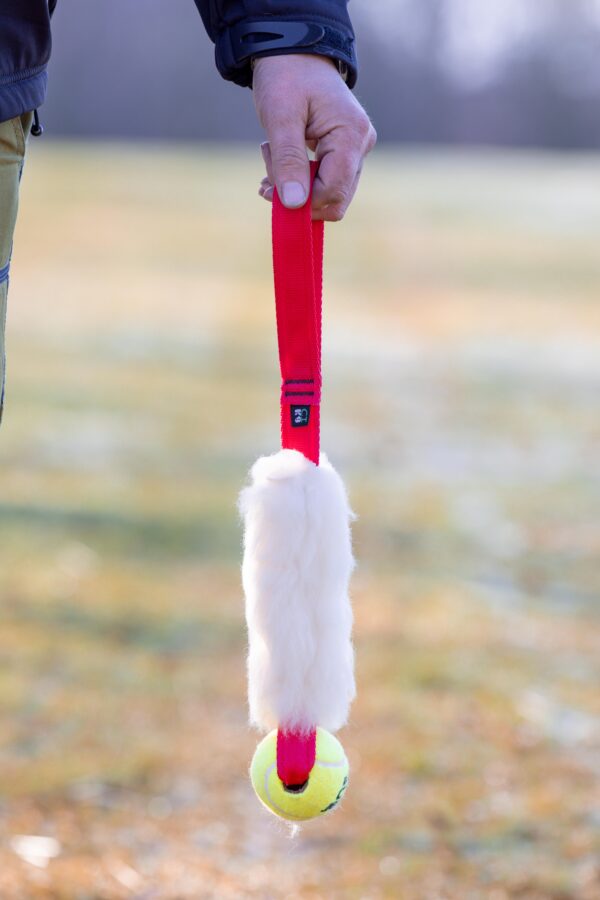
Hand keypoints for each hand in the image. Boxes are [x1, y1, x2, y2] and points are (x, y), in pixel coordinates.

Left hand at [253, 54, 375, 220]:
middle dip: (299, 197)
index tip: (268, 190)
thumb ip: (288, 162)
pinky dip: (301, 182)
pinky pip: (327, 182)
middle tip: (267, 179)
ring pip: (330, 194)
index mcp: (351, 134)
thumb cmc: (285, 77)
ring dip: (297, 189)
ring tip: (271, 161)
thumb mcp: (280, 118)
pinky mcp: (346, 152)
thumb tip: (294, 205)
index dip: (301, 201)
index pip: (332, 190)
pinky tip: (279, 168)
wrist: (293, 51)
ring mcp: (357, 149)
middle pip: (336, 199)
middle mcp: (361, 145)